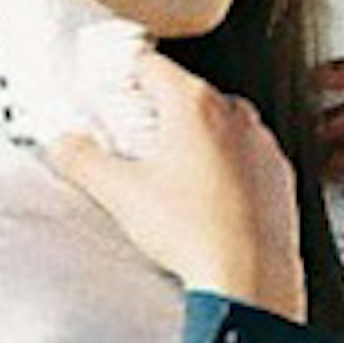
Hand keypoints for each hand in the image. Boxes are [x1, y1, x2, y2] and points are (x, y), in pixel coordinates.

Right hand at [48, 50, 307, 317]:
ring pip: (219, 125)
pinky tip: (204, 201)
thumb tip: (65, 145)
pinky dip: (225, 169)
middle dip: (157, 113)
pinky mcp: (279, 176)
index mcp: (193, 104)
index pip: (149, 64)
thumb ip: (81, 160)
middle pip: (185, 93)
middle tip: (133, 145)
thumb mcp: (119, 193)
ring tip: (169, 180)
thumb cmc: (193, 232)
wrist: (249, 278)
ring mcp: (262, 145)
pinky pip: (245, 158)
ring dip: (194, 141)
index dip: (122, 76)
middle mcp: (234, 115)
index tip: (110, 95)